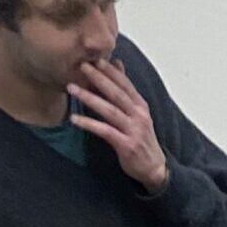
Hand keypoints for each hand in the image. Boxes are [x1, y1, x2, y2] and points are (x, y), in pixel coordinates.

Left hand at [69, 59, 168, 193]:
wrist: (155, 168)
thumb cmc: (142, 139)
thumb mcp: (138, 113)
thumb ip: (126, 90)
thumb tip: (117, 64)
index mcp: (141, 106)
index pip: (125, 84)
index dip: (111, 71)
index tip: (95, 58)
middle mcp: (139, 116)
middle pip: (117, 94)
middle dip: (99, 79)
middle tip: (82, 66)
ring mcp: (134, 131)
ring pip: (110, 110)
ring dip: (90, 98)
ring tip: (71, 88)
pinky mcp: (126, 145)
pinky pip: (105, 131)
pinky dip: (89, 124)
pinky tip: (74, 118)